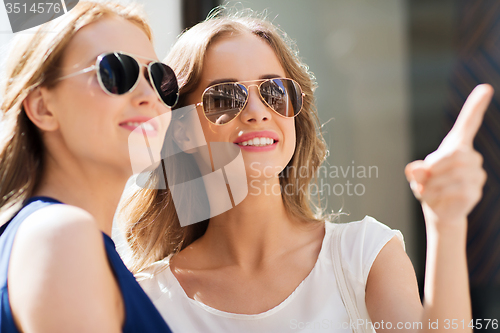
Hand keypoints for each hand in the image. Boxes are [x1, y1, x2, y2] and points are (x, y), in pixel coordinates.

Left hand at [405, 84, 492, 226]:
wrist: (438, 211)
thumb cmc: (428, 188)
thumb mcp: (417, 176)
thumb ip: (416, 171)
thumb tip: (416, 169)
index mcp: (455, 147)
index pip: (468, 123)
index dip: (475, 106)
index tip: (485, 88)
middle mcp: (470, 157)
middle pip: (452, 155)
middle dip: (433, 169)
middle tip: (424, 181)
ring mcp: (476, 174)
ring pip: (453, 173)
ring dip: (433, 184)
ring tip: (427, 190)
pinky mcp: (475, 190)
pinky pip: (455, 189)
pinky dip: (438, 194)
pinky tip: (435, 197)